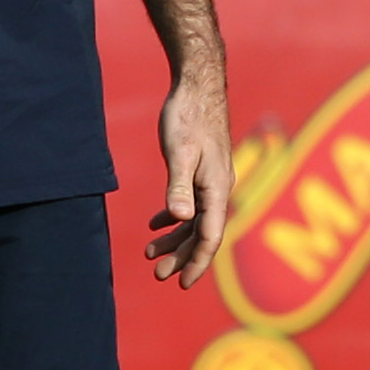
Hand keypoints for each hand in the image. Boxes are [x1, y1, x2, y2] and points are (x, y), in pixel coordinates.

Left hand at [143, 65, 232, 285]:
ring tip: (150, 253)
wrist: (198, 85)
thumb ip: (179, 186)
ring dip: (175, 239)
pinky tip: (157, 225)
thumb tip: (180, 218)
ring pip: (196, 220)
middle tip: (158, 275)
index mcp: (216, 189)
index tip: (182, 283)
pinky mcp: (203, 171)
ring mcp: (212, 180)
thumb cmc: (188, 116)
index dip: (197, 262)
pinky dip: (175, 218)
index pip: (210, 236)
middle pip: (202, 233)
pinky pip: (192, 204)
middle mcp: (219, 189)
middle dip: (182, 256)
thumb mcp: (179, 152)